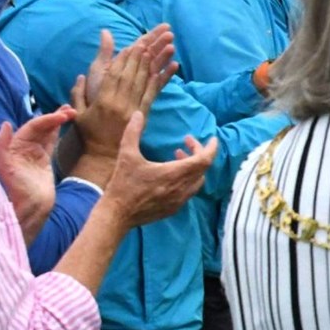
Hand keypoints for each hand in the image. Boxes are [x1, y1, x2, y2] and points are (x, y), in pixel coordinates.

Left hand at [0, 109, 75, 242]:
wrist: (32, 207)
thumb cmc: (18, 189)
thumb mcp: (5, 166)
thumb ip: (2, 144)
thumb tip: (7, 124)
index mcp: (14, 146)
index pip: (32, 127)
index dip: (47, 119)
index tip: (62, 116)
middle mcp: (23, 147)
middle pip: (40, 127)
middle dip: (53, 117)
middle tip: (70, 110)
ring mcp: (34, 153)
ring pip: (46, 132)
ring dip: (57, 121)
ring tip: (70, 111)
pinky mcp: (44, 160)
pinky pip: (51, 142)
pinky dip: (57, 132)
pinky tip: (64, 124)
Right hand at [74, 28, 173, 158]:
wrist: (103, 156)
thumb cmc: (89, 133)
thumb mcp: (78, 111)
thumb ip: (78, 92)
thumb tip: (80, 75)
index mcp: (103, 100)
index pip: (115, 74)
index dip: (125, 57)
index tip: (133, 43)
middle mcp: (121, 103)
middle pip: (133, 74)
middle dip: (142, 54)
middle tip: (152, 37)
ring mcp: (134, 109)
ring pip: (145, 81)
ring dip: (154, 61)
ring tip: (163, 45)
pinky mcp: (143, 115)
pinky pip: (154, 94)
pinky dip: (163, 79)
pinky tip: (171, 66)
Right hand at [102, 112, 215, 227]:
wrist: (117, 214)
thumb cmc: (123, 184)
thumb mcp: (126, 155)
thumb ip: (133, 132)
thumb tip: (138, 114)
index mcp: (174, 174)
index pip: (204, 160)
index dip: (211, 148)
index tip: (212, 138)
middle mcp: (181, 188)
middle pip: (203, 168)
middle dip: (199, 153)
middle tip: (187, 143)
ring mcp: (179, 200)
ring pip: (198, 180)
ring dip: (194, 166)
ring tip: (178, 156)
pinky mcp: (174, 208)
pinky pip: (190, 191)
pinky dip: (188, 179)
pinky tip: (174, 175)